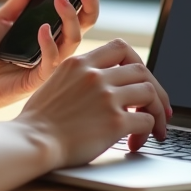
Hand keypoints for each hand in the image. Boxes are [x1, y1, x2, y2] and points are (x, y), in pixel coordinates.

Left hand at [0, 0, 117, 119]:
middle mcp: (56, 45)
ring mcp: (51, 63)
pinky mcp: (41, 79)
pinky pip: (53, 61)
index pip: (79, 8)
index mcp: (52, 29)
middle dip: (91, 2)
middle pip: (86, 23)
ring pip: (74, 40)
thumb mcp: (4, 16)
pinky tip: (42, 29)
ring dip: (70, 18)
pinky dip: (49, 42)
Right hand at [16, 39, 170, 167]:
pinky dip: (148, 132)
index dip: (137, 63)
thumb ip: (79, 78)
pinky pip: (146, 121)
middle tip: (159, 109)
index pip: (120, 48)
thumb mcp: (55, 82)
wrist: (32, 141)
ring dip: (155, 112)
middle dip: (154, 90)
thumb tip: (103, 84)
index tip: (141, 80)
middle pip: (141, 70)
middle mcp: (94, 75)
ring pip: (149, 93)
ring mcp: (106, 96)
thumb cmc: (39, 120)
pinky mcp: (114, 121)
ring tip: (152, 129)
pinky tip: (134, 142)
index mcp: (79, 63)